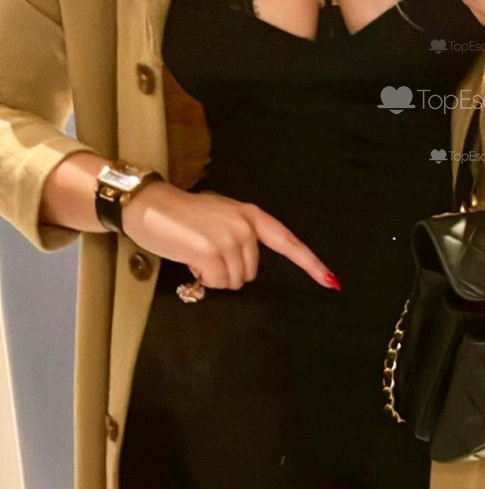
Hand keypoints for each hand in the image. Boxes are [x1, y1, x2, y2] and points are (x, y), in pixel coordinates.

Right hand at [122, 181, 338, 290]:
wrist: (150, 205)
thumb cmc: (183, 215)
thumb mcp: (221, 217)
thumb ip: (242, 236)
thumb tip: (246, 269)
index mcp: (252, 215)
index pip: (288, 241)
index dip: (310, 263)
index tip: (331, 281)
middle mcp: (246, 226)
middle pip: (250, 272)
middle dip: (229, 271)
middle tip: (205, 252)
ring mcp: (229, 238)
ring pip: (234, 281)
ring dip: (214, 276)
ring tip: (195, 253)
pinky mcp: (211, 251)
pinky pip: (216, 283)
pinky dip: (203, 279)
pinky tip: (190, 259)